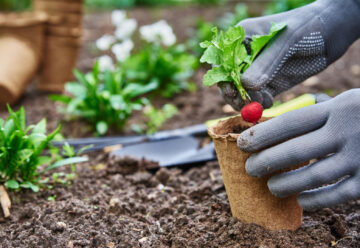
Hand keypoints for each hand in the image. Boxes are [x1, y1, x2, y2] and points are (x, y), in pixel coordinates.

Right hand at [220, 0, 359, 109]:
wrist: (332, 33)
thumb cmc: (308, 27)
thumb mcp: (286, 42)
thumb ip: (266, 63)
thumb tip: (245, 85)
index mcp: (242, 37)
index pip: (223, 60)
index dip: (223, 77)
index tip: (232, 91)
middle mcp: (245, 55)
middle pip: (228, 79)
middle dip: (234, 93)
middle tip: (244, 104)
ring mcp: (256, 70)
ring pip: (241, 91)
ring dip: (247, 101)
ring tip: (261, 103)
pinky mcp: (268, 82)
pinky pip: (257, 97)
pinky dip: (259, 103)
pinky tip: (269, 102)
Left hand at [237, 89, 359, 209]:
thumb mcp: (347, 103)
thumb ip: (318, 113)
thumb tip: (275, 126)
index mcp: (338, 109)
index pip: (290, 123)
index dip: (262, 135)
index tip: (242, 144)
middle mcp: (348, 131)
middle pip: (297, 150)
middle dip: (267, 161)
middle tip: (250, 169)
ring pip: (314, 176)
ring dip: (287, 184)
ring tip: (271, 187)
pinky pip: (338, 194)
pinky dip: (317, 200)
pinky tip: (302, 202)